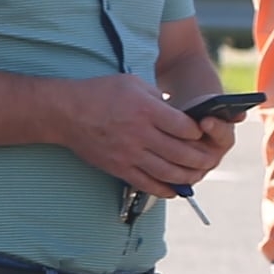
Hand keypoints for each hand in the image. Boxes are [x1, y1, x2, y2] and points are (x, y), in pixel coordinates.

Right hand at [49, 74, 223, 193]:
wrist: (64, 112)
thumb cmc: (99, 93)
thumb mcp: (133, 84)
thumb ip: (158, 98)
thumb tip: (178, 113)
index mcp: (147, 111)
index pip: (186, 128)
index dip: (199, 131)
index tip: (201, 131)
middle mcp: (140, 134)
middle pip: (182, 153)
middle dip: (201, 157)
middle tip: (209, 157)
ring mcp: (129, 154)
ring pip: (169, 172)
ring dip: (188, 176)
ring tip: (197, 174)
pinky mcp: (118, 168)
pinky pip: (147, 184)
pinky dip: (165, 190)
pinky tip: (175, 189)